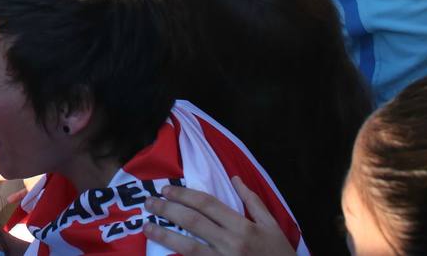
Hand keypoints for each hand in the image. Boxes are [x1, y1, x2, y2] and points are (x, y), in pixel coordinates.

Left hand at [141, 179, 297, 255]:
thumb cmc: (280, 255)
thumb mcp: (272, 227)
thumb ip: (253, 202)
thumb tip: (235, 178)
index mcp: (243, 228)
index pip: (207, 204)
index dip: (184, 195)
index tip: (166, 190)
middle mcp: (231, 244)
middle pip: (192, 222)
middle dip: (167, 210)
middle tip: (149, 202)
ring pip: (187, 247)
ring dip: (164, 235)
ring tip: (147, 227)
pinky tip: (162, 253)